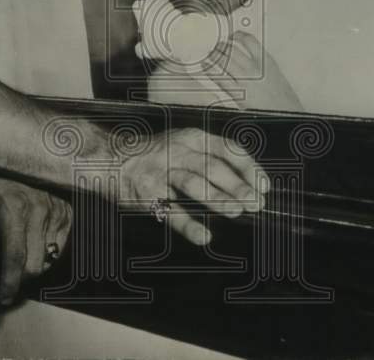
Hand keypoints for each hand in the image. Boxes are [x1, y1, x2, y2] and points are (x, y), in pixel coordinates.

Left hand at [0, 177, 71, 304]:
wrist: (27, 160)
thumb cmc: (1, 182)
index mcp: (15, 208)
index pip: (14, 256)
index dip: (9, 282)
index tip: (4, 297)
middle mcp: (40, 211)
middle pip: (34, 265)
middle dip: (20, 277)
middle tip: (7, 273)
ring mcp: (57, 213)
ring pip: (48, 260)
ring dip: (32, 265)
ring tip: (20, 253)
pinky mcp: (68, 215)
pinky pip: (59, 250)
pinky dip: (45, 254)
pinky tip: (34, 243)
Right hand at [118, 126, 268, 245]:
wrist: (110, 158)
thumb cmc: (155, 155)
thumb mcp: (184, 144)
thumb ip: (211, 158)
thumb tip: (248, 184)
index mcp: (192, 137)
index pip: (227, 149)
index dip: (248, 167)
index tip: (264, 185)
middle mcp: (177, 150)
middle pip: (213, 167)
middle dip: (237, 186)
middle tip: (256, 203)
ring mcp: (160, 171)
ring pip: (194, 184)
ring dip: (218, 199)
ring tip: (236, 211)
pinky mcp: (146, 193)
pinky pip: (170, 211)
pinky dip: (188, 225)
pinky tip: (204, 236)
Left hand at [210, 32, 302, 111]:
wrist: (285, 113)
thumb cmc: (284, 98)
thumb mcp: (275, 74)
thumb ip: (262, 63)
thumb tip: (249, 55)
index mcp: (266, 61)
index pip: (249, 40)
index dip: (238, 35)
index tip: (233, 35)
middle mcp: (255, 68)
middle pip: (233, 49)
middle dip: (223, 45)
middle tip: (217, 44)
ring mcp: (245, 80)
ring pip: (225, 61)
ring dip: (215, 55)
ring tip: (209, 53)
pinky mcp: (238, 93)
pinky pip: (220, 78)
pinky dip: (211, 70)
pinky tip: (206, 66)